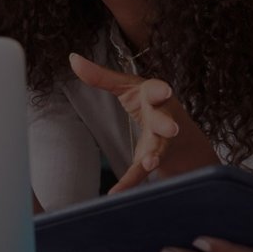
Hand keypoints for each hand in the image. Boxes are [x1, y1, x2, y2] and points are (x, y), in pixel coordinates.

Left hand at [69, 53, 214, 192]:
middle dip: (167, 125)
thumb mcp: (126, 88)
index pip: (157, 91)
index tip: (164, 91)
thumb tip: (72, 58)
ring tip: (149, 163)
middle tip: (171, 129)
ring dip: (155, 156)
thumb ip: (100, 76)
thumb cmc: (148, 103)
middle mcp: (162, 119)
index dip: (160, 91)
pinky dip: (130, 182)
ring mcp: (161, 143)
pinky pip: (140, 173)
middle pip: (165, 122)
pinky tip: (117, 193)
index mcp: (154, 97)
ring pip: (159, 150)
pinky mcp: (153, 161)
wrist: (179, 136)